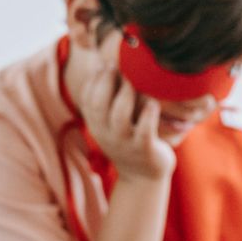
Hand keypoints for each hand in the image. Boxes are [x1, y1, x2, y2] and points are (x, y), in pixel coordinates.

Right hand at [79, 64, 175, 181]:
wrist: (143, 177)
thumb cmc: (131, 140)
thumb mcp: (113, 123)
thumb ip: (110, 100)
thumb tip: (107, 63)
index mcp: (97, 126)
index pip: (88, 99)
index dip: (94, 80)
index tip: (104, 64)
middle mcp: (107, 134)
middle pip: (99, 104)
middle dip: (106, 82)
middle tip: (116, 65)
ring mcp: (126, 143)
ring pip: (119, 117)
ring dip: (126, 95)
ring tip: (134, 81)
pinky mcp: (145, 150)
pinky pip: (145, 132)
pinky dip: (148, 116)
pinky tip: (153, 103)